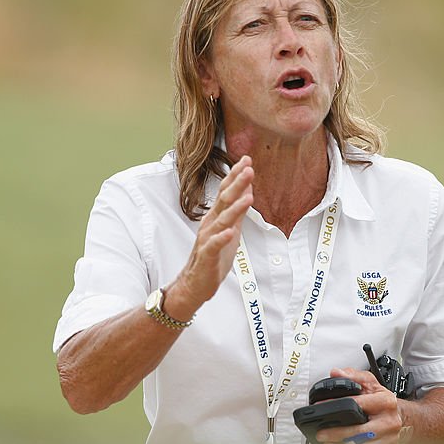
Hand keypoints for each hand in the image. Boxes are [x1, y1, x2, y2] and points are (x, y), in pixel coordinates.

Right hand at [166, 156, 253, 319]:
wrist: (195, 283)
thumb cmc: (213, 255)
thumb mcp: (230, 229)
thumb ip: (238, 210)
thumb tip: (247, 190)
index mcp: (216, 216)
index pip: (226, 191)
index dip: (236, 176)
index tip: (247, 160)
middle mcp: (210, 224)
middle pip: (224, 200)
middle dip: (237, 184)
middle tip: (248, 169)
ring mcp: (207, 239)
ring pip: (222, 221)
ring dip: (234, 208)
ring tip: (247, 198)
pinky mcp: (207, 256)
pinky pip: (214, 245)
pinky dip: (222, 238)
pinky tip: (230, 232)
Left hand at [314, 368, 408, 443]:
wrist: (405, 419)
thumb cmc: (385, 403)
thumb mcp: (371, 384)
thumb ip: (353, 377)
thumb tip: (336, 373)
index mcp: (385, 402)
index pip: (358, 404)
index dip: (337, 405)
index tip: (321, 408)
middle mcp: (388, 422)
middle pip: (360, 432)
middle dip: (338, 435)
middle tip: (322, 435)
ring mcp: (388, 439)